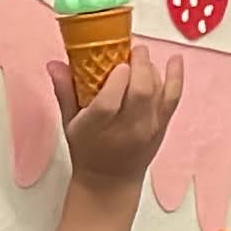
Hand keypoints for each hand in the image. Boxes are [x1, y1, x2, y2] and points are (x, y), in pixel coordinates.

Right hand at [52, 51, 184, 192]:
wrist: (111, 181)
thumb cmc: (87, 150)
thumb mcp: (69, 123)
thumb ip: (64, 91)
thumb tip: (54, 63)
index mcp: (98, 128)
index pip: (109, 102)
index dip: (116, 80)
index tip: (117, 63)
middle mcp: (127, 128)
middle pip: (140, 92)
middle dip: (139, 65)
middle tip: (133, 49)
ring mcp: (149, 127)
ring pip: (157, 91)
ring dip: (152, 69)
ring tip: (142, 56)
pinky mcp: (163, 125)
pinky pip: (173, 97)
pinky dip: (176, 77)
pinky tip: (175, 59)